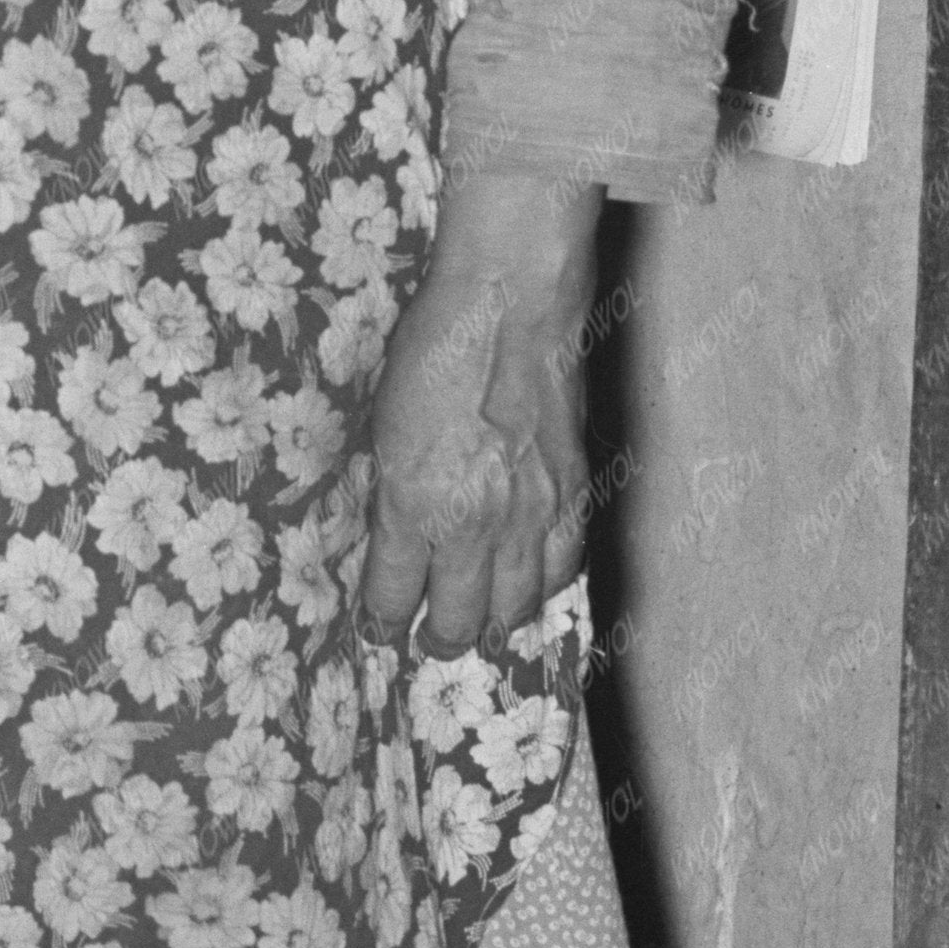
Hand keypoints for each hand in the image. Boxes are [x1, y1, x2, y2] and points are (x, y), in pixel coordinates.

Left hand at [355, 173, 600, 654]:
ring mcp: (530, 515)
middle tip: (426, 643)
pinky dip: (545, 586)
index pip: (391, 594)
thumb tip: (390, 531)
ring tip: (478, 626)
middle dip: (436, 640)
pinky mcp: (573, 494)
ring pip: (516, 608)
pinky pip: (564, 566)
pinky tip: (532, 584)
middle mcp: (474, 525)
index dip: (380, 622)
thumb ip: (389, 488)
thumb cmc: (432, 347)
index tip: (375, 631)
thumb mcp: (381, 423)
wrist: (510, 304)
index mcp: (414, 505)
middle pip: (456, 618)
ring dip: (492, 623)